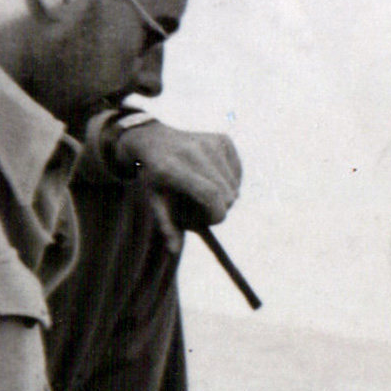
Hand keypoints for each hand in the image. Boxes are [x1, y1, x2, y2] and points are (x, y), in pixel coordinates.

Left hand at [114, 121, 242, 251]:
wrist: (152, 141)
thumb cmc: (153, 178)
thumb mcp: (153, 202)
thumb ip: (166, 226)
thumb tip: (174, 251)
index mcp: (171, 168)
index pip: (210, 194)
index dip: (216, 215)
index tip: (208, 221)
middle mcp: (192, 151)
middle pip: (226, 194)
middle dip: (219, 210)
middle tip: (200, 209)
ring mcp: (209, 142)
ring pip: (235, 186)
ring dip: (224, 197)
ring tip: (202, 193)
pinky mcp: (223, 139)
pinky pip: (238, 174)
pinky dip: (230, 183)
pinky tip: (212, 178)